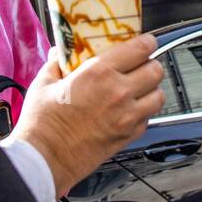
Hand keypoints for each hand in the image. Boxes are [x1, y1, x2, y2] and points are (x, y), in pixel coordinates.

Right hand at [4, 34, 163, 197]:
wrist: (45, 159)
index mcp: (99, 73)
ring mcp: (127, 116)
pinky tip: (128, 110)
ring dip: (151, 89)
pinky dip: (144, 112)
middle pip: (156, 70)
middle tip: (140, 65)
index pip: (140, 48)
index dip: (147, 42)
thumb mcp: (44, 83)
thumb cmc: (42, 124)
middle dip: (150, 64)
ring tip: (139, 89)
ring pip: (159, 96)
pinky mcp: (128, 136)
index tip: (145, 42)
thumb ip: (56, 64)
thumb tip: (60, 54)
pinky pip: (149, 118)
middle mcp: (118, 92)